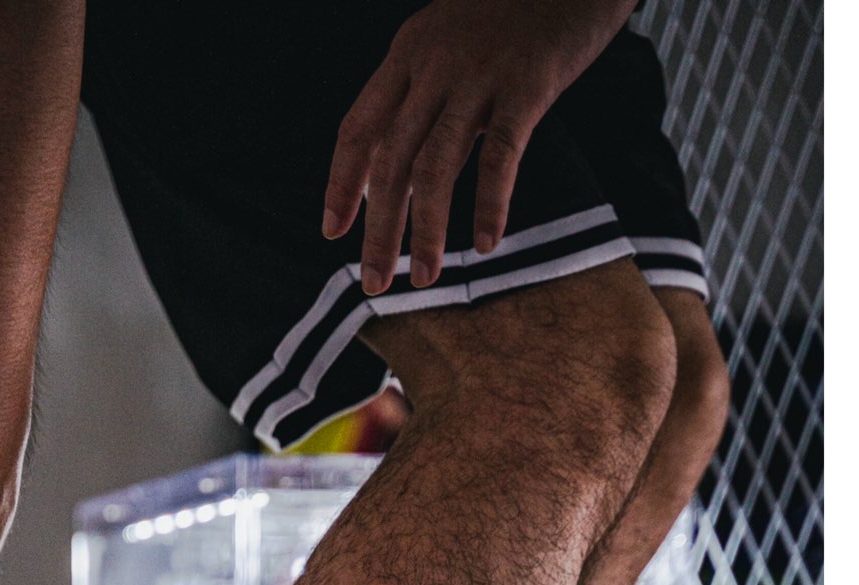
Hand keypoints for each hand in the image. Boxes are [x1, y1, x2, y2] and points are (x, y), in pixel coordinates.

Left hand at [323, 0, 633, 292]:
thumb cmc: (517, 11)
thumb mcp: (450, 42)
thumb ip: (422, 94)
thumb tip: (396, 164)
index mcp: (408, 53)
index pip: (359, 127)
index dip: (341, 183)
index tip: (332, 232)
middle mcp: (433, 64)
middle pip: (391, 161)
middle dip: (379, 230)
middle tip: (374, 283)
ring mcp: (478, 74)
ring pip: (435, 166)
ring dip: (426, 231)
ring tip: (425, 278)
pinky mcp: (527, 83)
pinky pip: (501, 155)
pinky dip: (490, 204)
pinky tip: (486, 244)